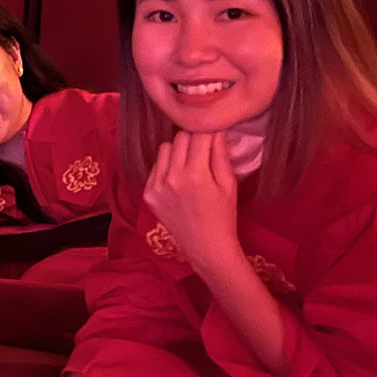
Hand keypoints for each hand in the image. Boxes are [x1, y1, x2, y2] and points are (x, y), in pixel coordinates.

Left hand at [144, 132, 240, 272]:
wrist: (205, 246)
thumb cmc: (224, 216)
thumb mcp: (228, 184)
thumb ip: (221, 155)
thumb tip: (217, 130)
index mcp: (195, 174)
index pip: (198, 136)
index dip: (208, 132)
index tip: (213, 135)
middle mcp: (172, 177)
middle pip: (179, 138)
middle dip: (193, 140)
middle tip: (202, 149)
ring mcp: (156, 185)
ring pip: (165, 149)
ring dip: (178, 151)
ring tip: (190, 164)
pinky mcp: (148, 194)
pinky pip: (155, 167)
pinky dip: (166, 167)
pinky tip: (178, 179)